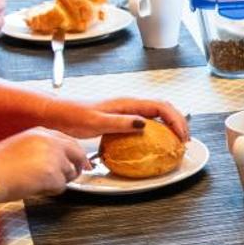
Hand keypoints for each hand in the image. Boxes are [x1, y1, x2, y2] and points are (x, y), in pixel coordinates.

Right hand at [0, 127, 89, 201]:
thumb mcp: (21, 145)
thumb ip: (41, 148)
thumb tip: (56, 160)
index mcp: (41, 132)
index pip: (68, 141)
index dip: (75, 153)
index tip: (81, 161)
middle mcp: (51, 141)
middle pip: (77, 154)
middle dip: (78, 166)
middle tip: (76, 175)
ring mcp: (54, 157)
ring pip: (69, 173)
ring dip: (58, 181)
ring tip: (36, 182)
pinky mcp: (53, 174)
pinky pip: (61, 187)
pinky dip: (51, 191)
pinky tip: (34, 187)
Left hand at [66, 97, 190, 141]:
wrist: (58, 113)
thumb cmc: (74, 116)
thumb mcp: (97, 122)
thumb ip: (120, 122)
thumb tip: (144, 124)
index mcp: (128, 103)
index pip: (161, 107)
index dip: (176, 120)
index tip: (182, 137)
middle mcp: (130, 104)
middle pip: (164, 108)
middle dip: (179, 122)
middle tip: (185, 141)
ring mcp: (127, 110)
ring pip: (157, 113)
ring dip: (170, 125)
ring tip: (177, 141)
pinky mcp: (122, 118)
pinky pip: (147, 120)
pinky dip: (158, 129)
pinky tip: (157, 141)